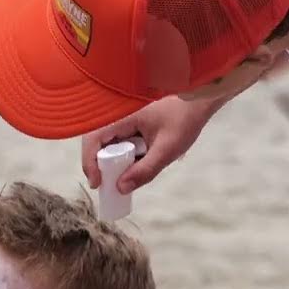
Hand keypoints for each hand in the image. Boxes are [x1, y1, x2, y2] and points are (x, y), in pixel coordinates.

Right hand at [80, 95, 215, 193]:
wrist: (199, 100)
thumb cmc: (184, 120)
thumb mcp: (166, 149)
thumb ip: (145, 170)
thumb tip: (121, 188)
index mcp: (121, 116)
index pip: (92, 139)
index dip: (89, 163)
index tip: (97, 184)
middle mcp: (118, 116)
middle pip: (96, 144)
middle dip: (100, 167)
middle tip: (109, 186)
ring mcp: (124, 121)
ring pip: (108, 145)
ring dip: (113, 163)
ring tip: (124, 178)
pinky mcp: (132, 125)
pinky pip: (120, 143)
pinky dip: (124, 157)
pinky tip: (138, 164)